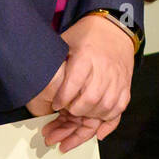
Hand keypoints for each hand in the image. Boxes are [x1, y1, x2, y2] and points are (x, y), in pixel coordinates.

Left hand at [26, 15, 134, 150]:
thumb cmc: (86, 34)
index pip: (75, 80)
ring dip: (91, 118)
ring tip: (77, 124)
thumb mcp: (67, 39)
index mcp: (87, 55)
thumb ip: (55, 58)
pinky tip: (98, 131)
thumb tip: (33, 73)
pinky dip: (110, 121)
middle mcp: (104, 67)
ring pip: (107, 105)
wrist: (115, 26)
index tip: (55, 105)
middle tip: (65, 115)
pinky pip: (120, 107)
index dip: (64, 96)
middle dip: (76, 110)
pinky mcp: (125, 84)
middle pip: (92, 97)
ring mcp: (117, 77)